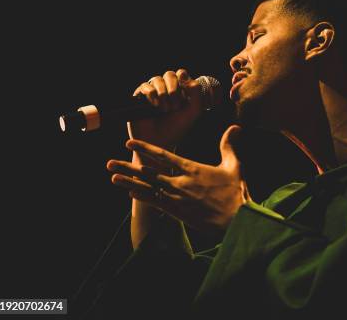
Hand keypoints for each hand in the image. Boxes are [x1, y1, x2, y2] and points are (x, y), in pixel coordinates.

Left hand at [107, 125, 250, 233]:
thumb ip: (229, 146)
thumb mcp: (234, 166)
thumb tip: (235, 126)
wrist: (235, 219)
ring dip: (129, 182)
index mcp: (192, 169)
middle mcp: (181, 182)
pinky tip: (131, 193)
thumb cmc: (236, 192)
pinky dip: (143, 197)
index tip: (130, 143)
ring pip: (148, 187)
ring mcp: (177, 198)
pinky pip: (156, 203)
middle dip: (128, 167)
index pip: (164, 155)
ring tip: (113, 177)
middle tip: (110, 163)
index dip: (145, 148)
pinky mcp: (178, 212)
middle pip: (149, 172)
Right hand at [128, 69, 206, 149]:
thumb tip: (183, 73)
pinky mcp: (140, 98)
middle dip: (174, 88)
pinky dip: (151, 93)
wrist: (160, 142)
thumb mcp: (194, 110)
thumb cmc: (178, 127)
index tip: (186, 91)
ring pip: (157, 79)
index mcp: (180, 90)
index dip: (183, 79)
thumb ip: (196, 91)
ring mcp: (153, 93)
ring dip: (163, 92)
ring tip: (165, 109)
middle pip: (169, 74)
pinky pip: (145, 86)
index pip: (181, 74)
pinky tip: (155, 105)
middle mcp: (166, 89)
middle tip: (175, 105)